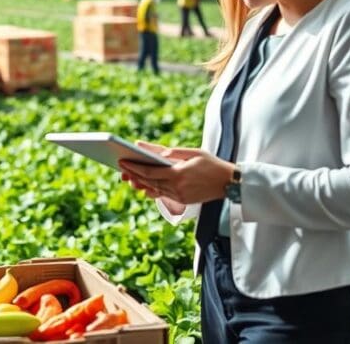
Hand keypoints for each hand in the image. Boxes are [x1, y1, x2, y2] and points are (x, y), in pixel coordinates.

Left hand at [119, 142, 233, 205]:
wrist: (229, 182)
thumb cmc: (211, 163)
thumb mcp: (191, 152)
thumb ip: (169, 151)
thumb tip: (150, 149)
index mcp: (178, 174)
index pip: (149, 171)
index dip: (134, 167)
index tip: (122, 161)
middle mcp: (177, 188)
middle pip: (148, 182)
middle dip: (133, 174)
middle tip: (121, 167)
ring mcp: (179, 196)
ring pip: (153, 189)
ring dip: (140, 183)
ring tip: (129, 176)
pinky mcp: (182, 201)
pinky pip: (162, 195)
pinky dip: (151, 190)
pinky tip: (144, 185)